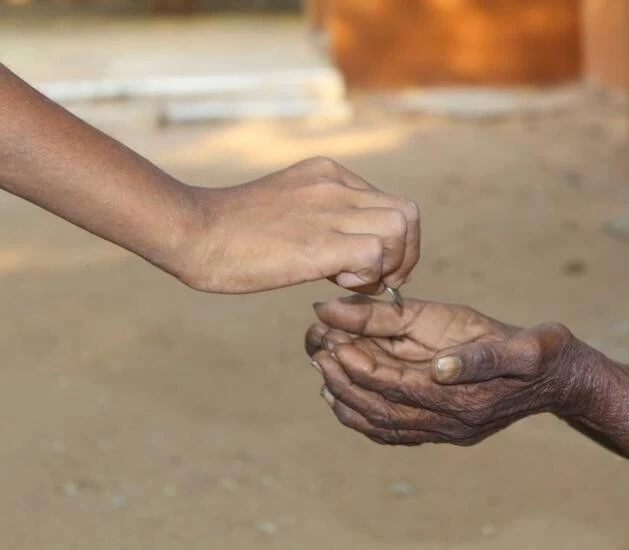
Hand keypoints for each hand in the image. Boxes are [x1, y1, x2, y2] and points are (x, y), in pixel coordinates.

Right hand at [177, 157, 419, 293]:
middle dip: (405, 254)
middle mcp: (336, 186)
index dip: (396, 241)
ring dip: (391, 265)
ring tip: (356, 281)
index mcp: (329, 174)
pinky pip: (375, 255)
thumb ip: (323, 217)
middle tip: (380, 280)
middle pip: (408, 214)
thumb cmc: (233, 229)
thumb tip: (353, 253)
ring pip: (400, 229)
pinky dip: (368, 277)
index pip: (392, 202)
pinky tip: (337, 283)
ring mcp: (329, 210)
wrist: (194, 230)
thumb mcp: (288, 206)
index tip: (376, 267)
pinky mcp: (319, 242)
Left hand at [305, 296, 587, 445]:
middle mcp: (450, 424)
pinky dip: (362, 416)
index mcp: (465, 401)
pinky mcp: (442, 429)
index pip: (396, 387)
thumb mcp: (522, 346)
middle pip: (380, 409)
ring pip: (381, 424)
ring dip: (347, 398)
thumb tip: (437, 366)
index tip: (332, 340)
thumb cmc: (541, 353)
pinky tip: (344, 396)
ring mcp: (445, 431)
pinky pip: (392, 431)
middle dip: (344, 379)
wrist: (560, 380)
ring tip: (322, 368)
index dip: (360, 364)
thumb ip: (481, 357)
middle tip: (317, 349)